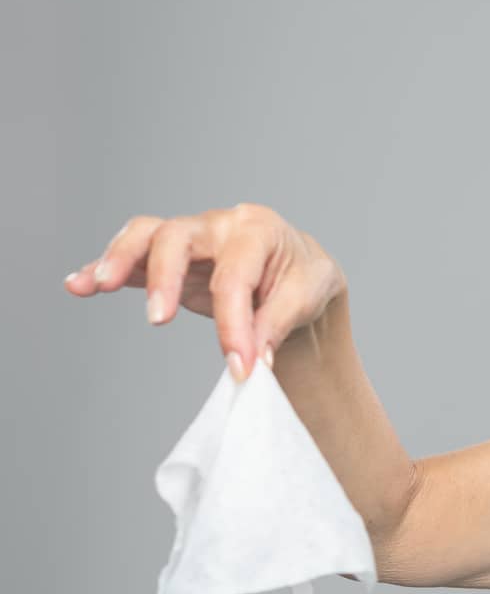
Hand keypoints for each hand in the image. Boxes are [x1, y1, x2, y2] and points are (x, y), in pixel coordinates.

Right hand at [64, 202, 347, 380]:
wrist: (299, 274)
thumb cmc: (304, 280)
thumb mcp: (307, 298)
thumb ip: (276, 325)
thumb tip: (253, 359)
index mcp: (258, 230)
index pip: (234, 279)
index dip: (234, 326)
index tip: (240, 367)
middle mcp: (219, 226)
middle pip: (176, 237)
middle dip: (163, 277)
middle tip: (157, 320)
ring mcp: (192, 240)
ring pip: (145, 236)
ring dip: (117, 259)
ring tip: (95, 284)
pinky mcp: (171, 260)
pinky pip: (133, 258)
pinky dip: (103, 268)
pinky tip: (78, 285)